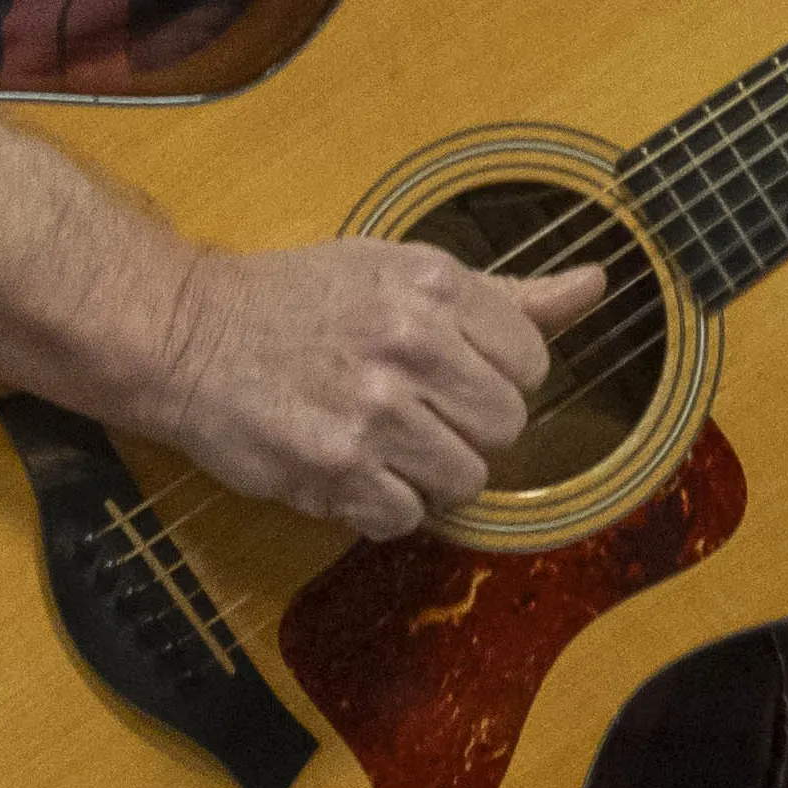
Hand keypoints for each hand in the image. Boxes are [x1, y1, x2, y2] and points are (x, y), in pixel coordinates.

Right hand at [147, 236, 604, 538]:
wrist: (190, 336)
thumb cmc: (306, 300)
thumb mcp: (405, 271)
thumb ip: (507, 293)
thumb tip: (596, 286)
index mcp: (436, 286)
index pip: (532, 361)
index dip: (501, 376)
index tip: (460, 372)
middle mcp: (411, 345)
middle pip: (506, 426)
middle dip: (472, 427)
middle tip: (422, 411)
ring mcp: (373, 412)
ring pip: (464, 478)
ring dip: (432, 473)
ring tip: (388, 443)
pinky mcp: (333, 471)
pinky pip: (405, 517)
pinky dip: (385, 506)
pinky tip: (354, 470)